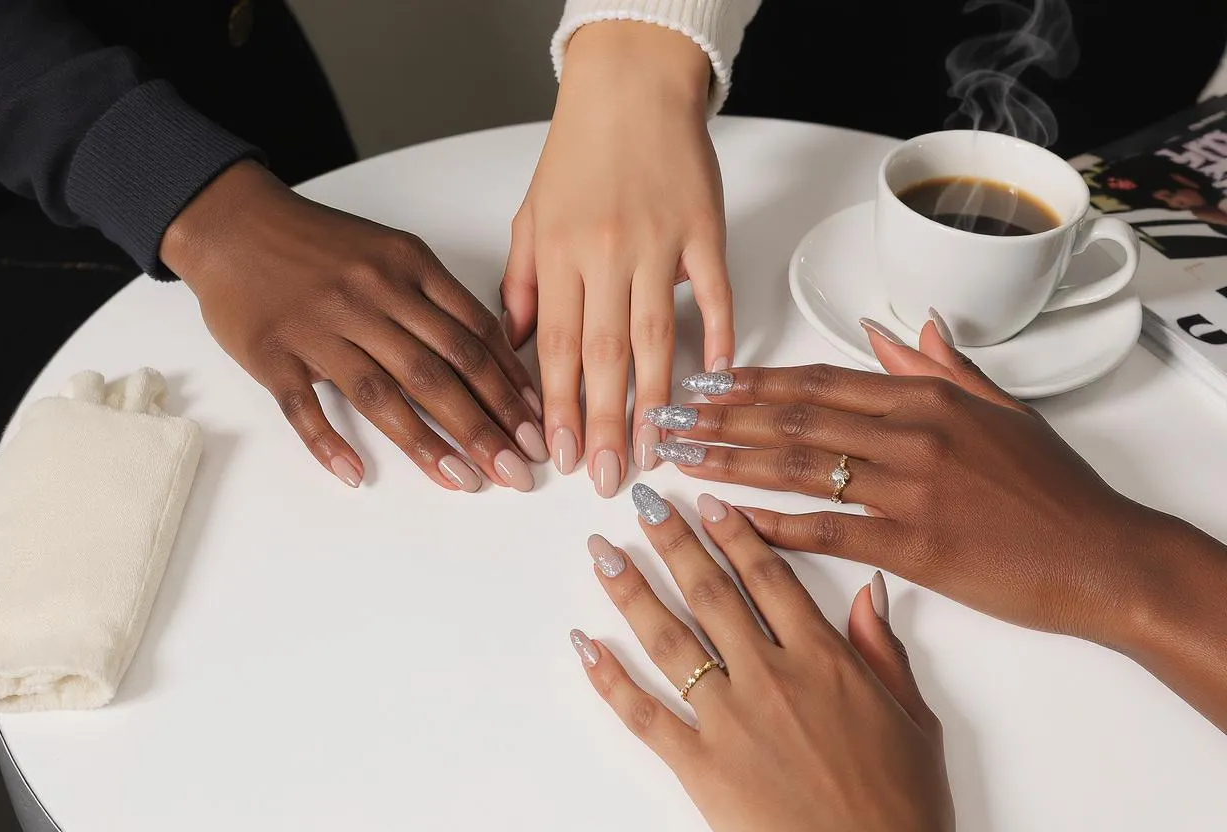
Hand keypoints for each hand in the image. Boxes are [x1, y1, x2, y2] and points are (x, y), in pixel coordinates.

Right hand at [162, 161, 546, 491]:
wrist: (233, 222)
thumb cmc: (322, 244)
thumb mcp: (392, 250)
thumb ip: (441, 298)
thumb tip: (499, 351)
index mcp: (406, 267)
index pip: (473, 334)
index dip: (509, 385)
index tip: (537, 427)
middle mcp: (369, 296)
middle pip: (440, 370)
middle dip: (487, 426)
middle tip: (520, 470)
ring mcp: (319, 326)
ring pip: (383, 393)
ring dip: (429, 444)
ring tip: (468, 482)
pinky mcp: (272, 353)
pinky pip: (303, 406)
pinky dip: (329, 442)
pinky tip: (356, 474)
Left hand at [503, 21, 732, 495]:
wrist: (630, 86)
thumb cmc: (578, 152)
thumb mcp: (530, 215)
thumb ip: (521, 283)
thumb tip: (517, 348)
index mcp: (559, 253)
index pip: (555, 346)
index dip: (557, 408)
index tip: (559, 457)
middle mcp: (606, 253)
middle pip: (603, 355)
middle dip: (603, 424)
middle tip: (607, 478)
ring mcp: (660, 243)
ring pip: (656, 337)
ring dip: (653, 401)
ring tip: (654, 451)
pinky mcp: (705, 231)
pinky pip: (715, 293)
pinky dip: (720, 336)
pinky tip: (717, 379)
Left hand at [570, 486, 953, 831]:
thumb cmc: (902, 807)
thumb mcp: (915, 720)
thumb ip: (884, 650)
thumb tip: (870, 589)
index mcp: (826, 661)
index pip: (769, 577)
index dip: (734, 533)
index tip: (707, 503)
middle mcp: (771, 678)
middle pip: (711, 593)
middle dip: (673, 542)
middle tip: (645, 502)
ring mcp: (730, 721)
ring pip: (670, 640)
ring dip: (631, 591)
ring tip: (602, 554)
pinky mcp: (701, 767)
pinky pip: (644, 715)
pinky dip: (609, 680)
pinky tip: (586, 645)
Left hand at [641, 314, 1168, 644]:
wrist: (1103, 556)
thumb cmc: (1053, 490)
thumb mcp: (1001, 410)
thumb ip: (943, 369)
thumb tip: (898, 331)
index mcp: (926, 399)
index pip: (819, 382)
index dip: (754, 380)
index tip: (706, 380)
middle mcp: (910, 435)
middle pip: (793, 417)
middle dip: (722, 415)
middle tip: (669, 414)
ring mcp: (908, 490)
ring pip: (797, 466)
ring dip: (729, 460)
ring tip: (679, 456)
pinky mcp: (912, 546)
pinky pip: (825, 528)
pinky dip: (771, 523)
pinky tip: (727, 518)